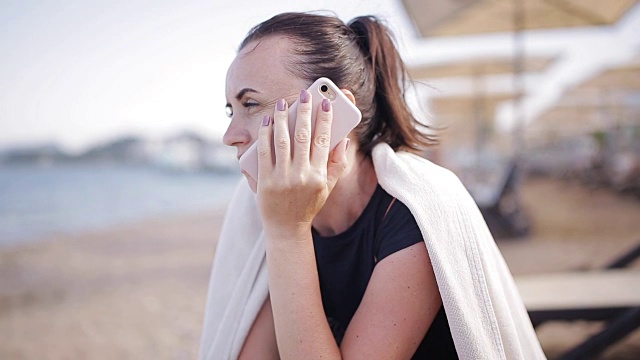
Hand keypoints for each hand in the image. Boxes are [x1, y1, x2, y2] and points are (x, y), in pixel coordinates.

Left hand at [256, 90, 349, 236]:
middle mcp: (301, 175)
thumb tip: (343, 139)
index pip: (324, 141)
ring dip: (283, 118)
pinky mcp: (265, 181)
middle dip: (304, 112)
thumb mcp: (327, 187)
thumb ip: (336, 164)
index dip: (325, 120)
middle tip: (304, 94)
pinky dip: (265, 134)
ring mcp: (282, 178)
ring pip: (283, 140)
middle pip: (303, 136)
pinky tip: (268, 121)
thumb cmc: (308, 204)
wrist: (286, 228)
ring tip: (283, 103)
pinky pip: (264, 152)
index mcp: (319, 175)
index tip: (326, 103)